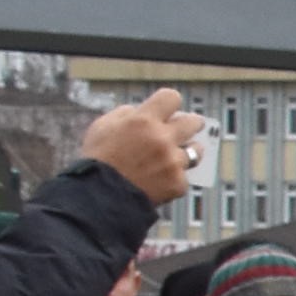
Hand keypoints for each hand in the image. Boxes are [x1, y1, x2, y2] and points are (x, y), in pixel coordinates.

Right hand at [81, 87, 206, 202]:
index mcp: (143, 121)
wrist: (99, 197)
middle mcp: (162, 138)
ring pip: (196, 151)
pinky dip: (173, 179)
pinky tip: (159, 181)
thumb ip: (126, 114)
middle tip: (187, 127)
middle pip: (194, 122)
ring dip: (187, 152)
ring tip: (174, 156)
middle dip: (191, 124)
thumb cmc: (98, 160)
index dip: (169, 103)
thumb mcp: (103, 126)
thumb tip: (142, 110)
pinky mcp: (178, 183)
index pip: (172, 98)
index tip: (168, 109)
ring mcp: (173, 162)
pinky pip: (183, 177)